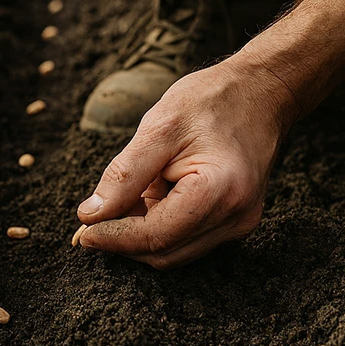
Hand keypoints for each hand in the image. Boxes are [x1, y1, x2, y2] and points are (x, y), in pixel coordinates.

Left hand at [76, 57, 294, 268]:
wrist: (261, 91)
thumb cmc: (212, 100)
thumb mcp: (159, 127)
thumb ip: (124, 175)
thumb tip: (91, 215)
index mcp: (220, 193)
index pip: (155, 237)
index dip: (114, 238)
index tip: (83, 232)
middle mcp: (236, 217)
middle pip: (164, 253)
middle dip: (124, 241)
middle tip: (93, 218)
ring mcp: (240, 223)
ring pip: (174, 252)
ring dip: (140, 235)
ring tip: (126, 198)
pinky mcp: (235, 221)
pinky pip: (187, 239)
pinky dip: (160, 227)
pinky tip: (150, 198)